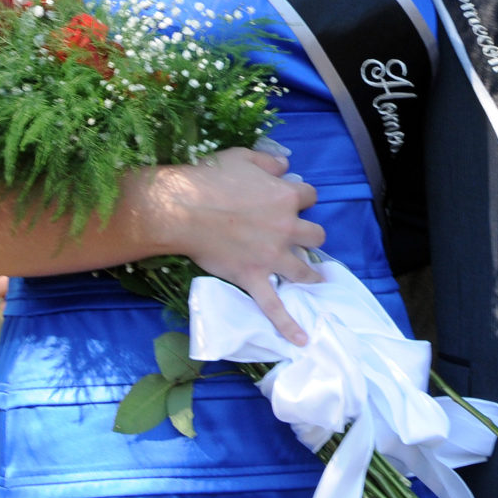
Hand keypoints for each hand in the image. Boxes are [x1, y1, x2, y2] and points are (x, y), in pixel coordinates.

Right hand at [133, 147, 323, 344]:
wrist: (182, 208)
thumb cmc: (210, 178)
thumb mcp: (243, 156)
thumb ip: (269, 160)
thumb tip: (286, 164)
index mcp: (286, 197)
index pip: (309, 195)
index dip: (300, 197)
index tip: (290, 199)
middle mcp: (286, 227)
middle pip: (316, 233)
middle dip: (309, 233)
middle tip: (298, 235)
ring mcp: (271, 255)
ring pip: (304, 268)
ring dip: (311, 273)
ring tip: (316, 278)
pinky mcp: (253, 277)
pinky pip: (274, 306)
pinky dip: (287, 325)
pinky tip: (300, 340)